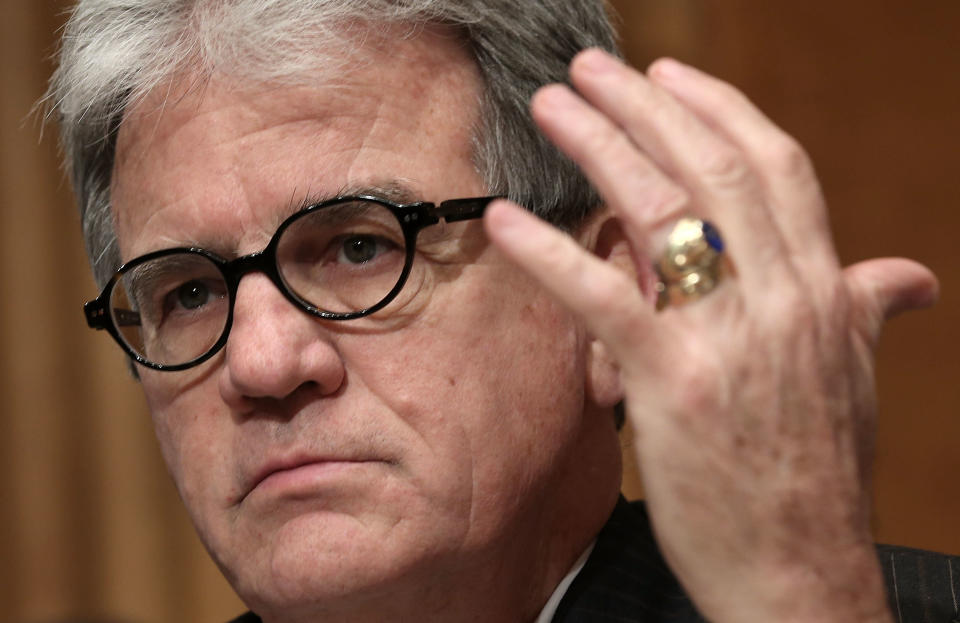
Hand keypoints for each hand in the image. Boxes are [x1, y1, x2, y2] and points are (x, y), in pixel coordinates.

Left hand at [484, 49, 937, 621]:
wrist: (801, 569)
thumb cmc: (815, 477)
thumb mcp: (852, 381)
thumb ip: (863, 313)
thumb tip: (905, 277)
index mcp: (822, 290)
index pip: (775, 167)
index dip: (720, 109)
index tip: (670, 74)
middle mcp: (781, 298)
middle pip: (711, 167)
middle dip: (646, 105)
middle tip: (591, 69)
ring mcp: (727, 337)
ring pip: (661, 211)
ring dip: (598, 146)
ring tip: (551, 107)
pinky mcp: (675, 383)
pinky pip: (602, 298)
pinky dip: (550, 252)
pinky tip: (506, 220)